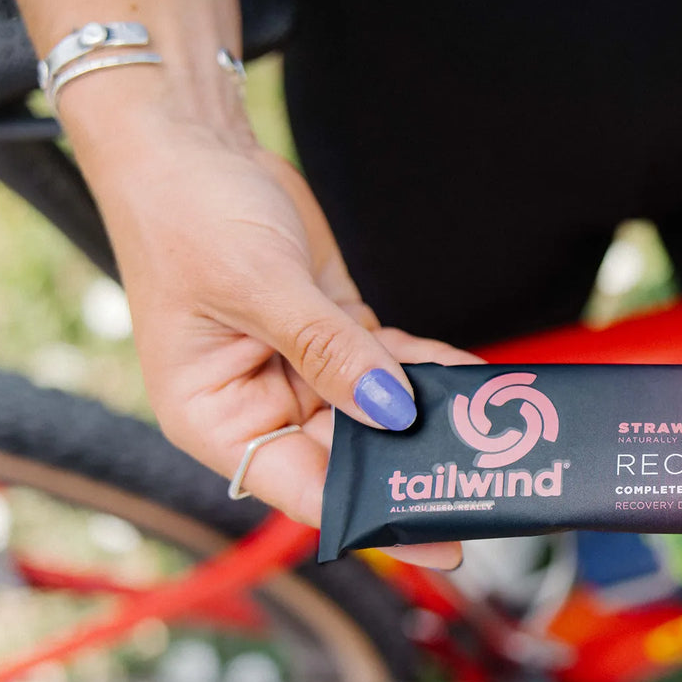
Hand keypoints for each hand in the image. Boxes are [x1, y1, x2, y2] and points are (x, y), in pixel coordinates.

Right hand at [84, 115, 473, 568]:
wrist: (188, 141)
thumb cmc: (184, 212)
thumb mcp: (257, 285)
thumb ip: (328, 350)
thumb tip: (392, 410)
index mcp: (215, 420)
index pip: (304, 488)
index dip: (371, 515)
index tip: (439, 541)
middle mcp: (259, 408)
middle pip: (350, 459)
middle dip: (414, 467)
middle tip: (490, 484)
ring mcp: (301, 374)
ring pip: (379, 416)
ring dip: (432, 422)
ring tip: (498, 437)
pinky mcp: (335, 336)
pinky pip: (392, 366)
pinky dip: (431, 371)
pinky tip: (476, 379)